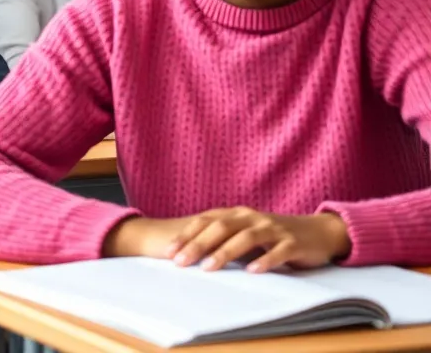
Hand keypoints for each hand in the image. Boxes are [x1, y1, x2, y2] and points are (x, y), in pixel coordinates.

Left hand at [105, 209, 350, 272]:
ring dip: (225, 252)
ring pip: (245, 238)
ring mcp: (273, 229)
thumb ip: (223, 238)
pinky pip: (277, 251)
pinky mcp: (293, 242)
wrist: (317, 232)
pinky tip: (252, 271)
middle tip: (180, 263)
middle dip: (198, 245)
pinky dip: (264, 260)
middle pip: (220, 228)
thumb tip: (190, 254)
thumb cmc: (273, 235)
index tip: (168, 252)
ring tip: (208, 268)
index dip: (186, 236)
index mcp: (236, 214)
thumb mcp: (245, 232)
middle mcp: (251, 217)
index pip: (205, 222)